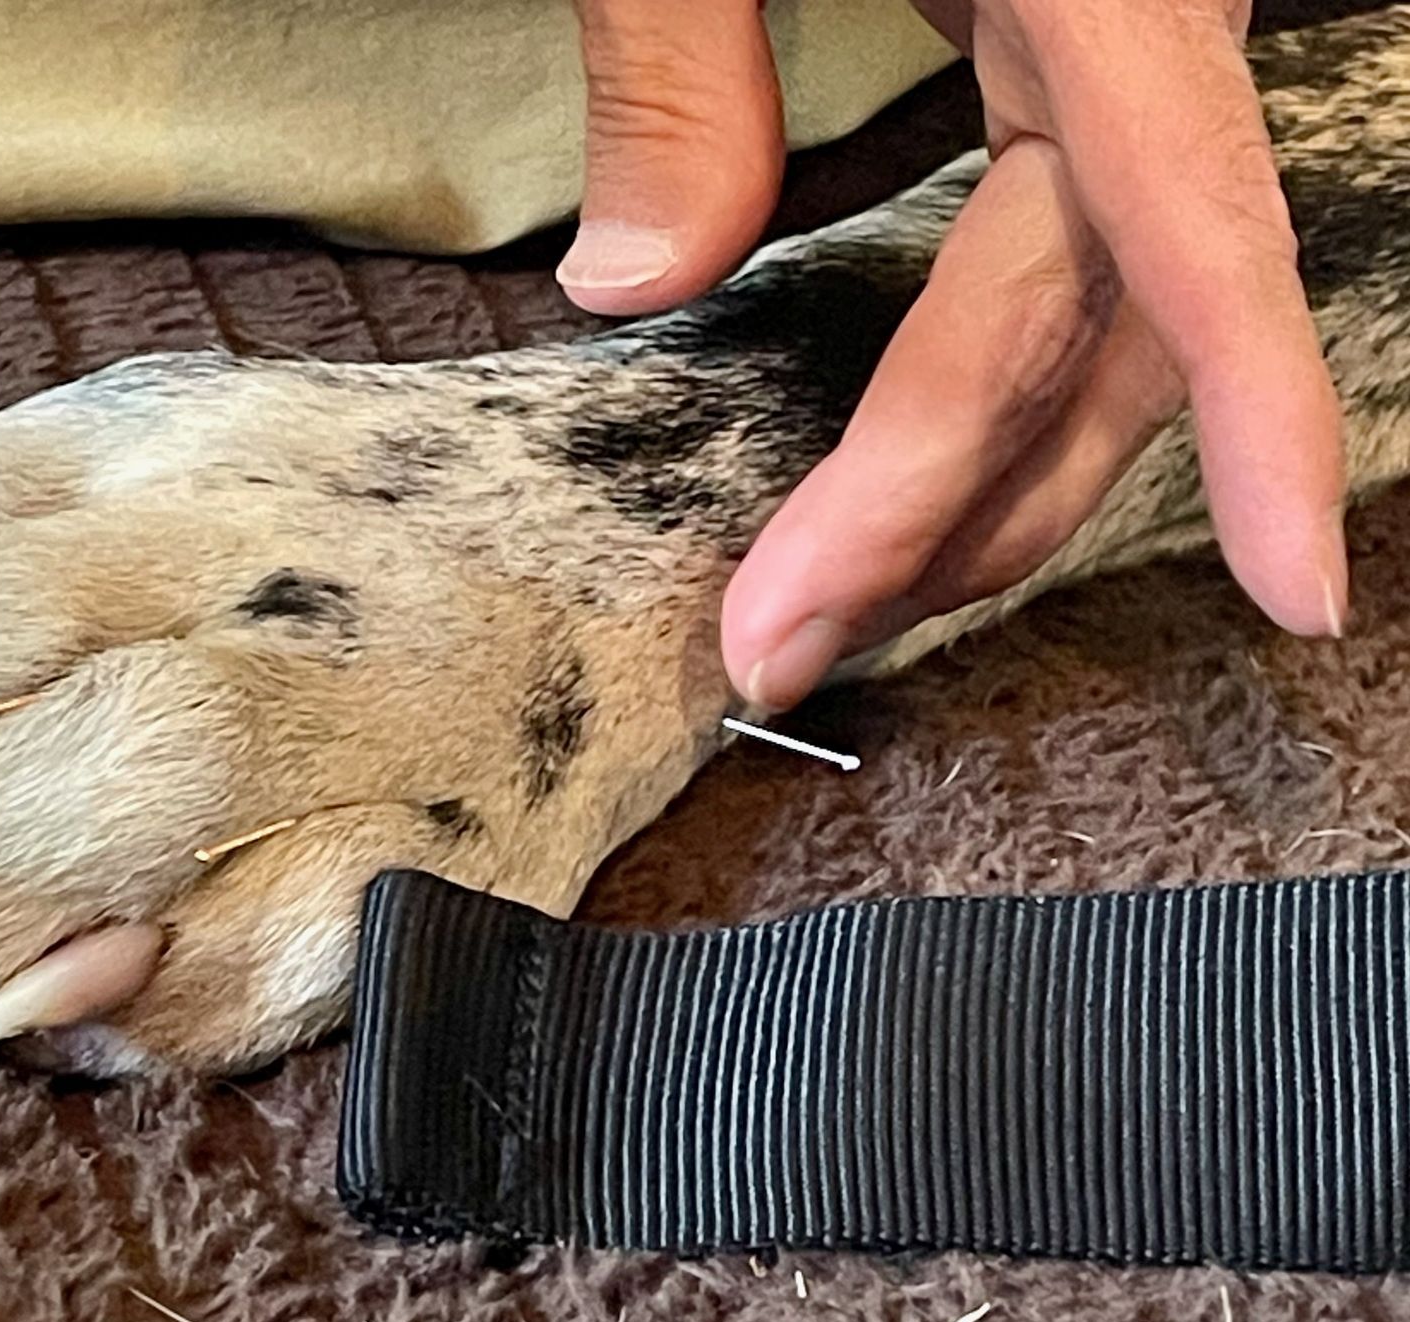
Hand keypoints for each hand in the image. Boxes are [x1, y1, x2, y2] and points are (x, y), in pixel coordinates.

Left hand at [563, 0, 1345, 712]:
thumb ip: (676, 56)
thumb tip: (639, 281)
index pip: (1189, 222)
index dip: (1258, 413)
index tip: (1298, 586)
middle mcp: (1134, 14)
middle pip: (1095, 322)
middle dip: (949, 511)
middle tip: (789, 644)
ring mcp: (1108, 34)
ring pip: (1089, 317)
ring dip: (978, 482)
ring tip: (843, 597)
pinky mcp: (1058, 45)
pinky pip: (1059, 252)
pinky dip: (990, 377)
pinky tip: (926, 458)